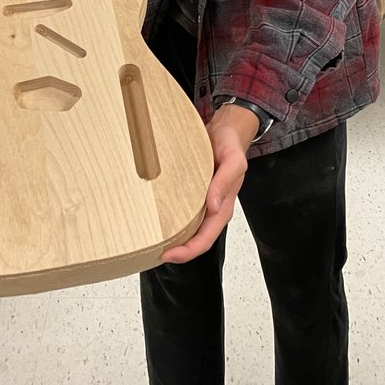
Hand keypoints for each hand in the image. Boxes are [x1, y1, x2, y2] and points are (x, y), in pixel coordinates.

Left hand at [160, 104, 258, 262]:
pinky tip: (155, 218)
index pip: (206, 239)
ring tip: (151, 241)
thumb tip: (213, 206)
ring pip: (186, 228)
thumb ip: (225, 182)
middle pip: (194, 239)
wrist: (226, 129)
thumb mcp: (233, 160)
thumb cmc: (231, 145)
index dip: (188, 251)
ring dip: (172, 238)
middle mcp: (211, 208)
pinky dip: (169, 218)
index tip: (169, 255)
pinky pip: (180, 210)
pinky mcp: (191, 192)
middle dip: (176, 251)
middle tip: (153, 252)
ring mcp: (201, 202)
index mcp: (224, 206)